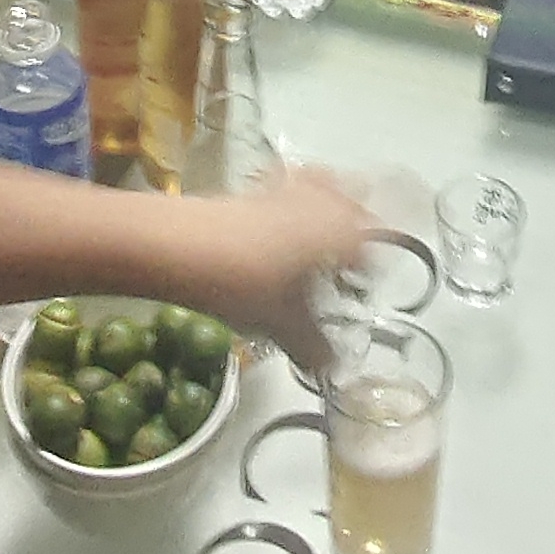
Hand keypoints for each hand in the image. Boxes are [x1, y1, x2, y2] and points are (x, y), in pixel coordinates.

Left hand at [179, 170, 374, 376]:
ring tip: (317, 238)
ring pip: (324, 188)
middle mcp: (322, 202)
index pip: (373, 244)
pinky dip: (292, 200)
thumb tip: (327, 367)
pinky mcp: (256, 188)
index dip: (370, 268)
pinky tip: (278, 227)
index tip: (362, 286)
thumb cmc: (244, 285)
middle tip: (348, 260)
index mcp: (341, 232)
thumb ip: (313, 349)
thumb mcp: (282, 326)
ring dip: (327, 208)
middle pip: (355, 204)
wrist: (181, 248)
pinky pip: (289, 186)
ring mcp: (287, 190)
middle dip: (356, 228)